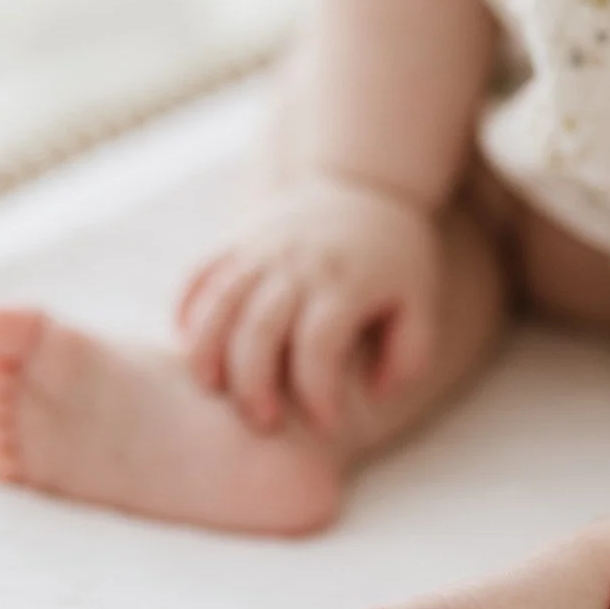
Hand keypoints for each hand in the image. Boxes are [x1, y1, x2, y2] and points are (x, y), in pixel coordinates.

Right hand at [176, 174, 439, 431]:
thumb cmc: (397, 259)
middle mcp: (299, 264)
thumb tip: (376, 397)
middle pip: (261, 326)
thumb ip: (409, 354)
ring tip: (210, 389)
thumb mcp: (422, 302)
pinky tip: (188, 346)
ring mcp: (262, 249)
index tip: (327, 425)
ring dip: (208, 349)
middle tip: (264, 423)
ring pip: (221, 301)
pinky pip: (202, 275)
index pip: (321, 343)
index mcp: (347, 283)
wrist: (365, 183)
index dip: (320, 391)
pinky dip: (188, 310)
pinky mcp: (238, 242)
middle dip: (255, 382)